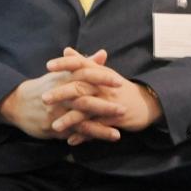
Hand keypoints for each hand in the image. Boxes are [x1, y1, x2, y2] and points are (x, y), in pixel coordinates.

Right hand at [0, 50, 123, 140]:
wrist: (17, 103)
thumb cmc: (45, 85)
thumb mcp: (62, 72)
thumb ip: (84, 64)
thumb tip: (103, 54)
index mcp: (64, 78)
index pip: (85, 75)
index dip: (102, 78)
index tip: (119, 82)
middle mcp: (60, 95)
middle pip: (84, 99)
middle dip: (105, 106)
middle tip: (124, 109)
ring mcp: (57, 113)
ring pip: (80, 121)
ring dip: (100, 128)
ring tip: (117, 134)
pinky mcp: (53, 128)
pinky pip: (73, 134)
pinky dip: (87, 138)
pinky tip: (100, 141)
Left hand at [44, 48, 162, 144]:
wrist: (146, 102)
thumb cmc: (119, 87)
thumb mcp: (102, 72)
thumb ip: (83, 61)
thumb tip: (66, 50)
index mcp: (99, 73)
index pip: (81, 64)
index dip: (65, 64)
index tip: (48, 66)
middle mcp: (103, 87)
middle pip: (80, 87)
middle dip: (61, 93)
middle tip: (44, 98)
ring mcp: (109, 103)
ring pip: (87, 110)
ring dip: (70, 119)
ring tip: (54, 126)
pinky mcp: (115, 119)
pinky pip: (97, 128)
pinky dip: (84, 134)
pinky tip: (71, 140)